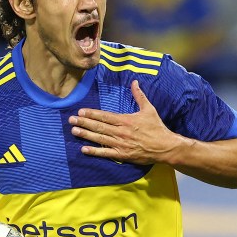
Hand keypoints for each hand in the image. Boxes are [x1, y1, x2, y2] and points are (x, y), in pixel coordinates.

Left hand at [68, 80, 185, 164]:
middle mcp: (121, 132)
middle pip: (99, 127)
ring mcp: (120, 144)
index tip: (80, 112)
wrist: (165, 147)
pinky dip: (94, 151)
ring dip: (86, 135)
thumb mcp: (149, 109)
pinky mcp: (122, 155)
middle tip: (71, 120)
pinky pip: (106, 153)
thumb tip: (135, 82)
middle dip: (84, 123)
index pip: (105, 116)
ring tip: (74, 131)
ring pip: (99, 139)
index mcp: (126, 120)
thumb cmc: (157, 128)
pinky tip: (84, 149)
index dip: (92, 114)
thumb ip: (139, 96)